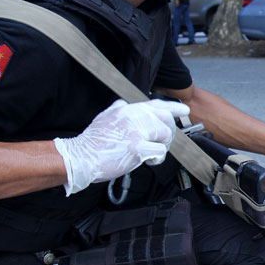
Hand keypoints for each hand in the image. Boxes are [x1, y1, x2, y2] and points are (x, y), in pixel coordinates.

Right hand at [54, 99, 190, 194]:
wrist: (80, 157)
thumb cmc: (93, 142)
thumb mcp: (104, 117)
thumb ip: (117, 109)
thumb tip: (123, 103)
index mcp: (127, 109)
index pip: (155, 104)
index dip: (173, 107)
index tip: (184, 110)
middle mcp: (133, 117)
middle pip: (166, 119)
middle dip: (168, 132)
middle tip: (161, 143)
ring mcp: (136, 132)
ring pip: (165, 135)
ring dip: (162, 147)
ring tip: (151, 154)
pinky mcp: (137, 148)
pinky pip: (160, 151)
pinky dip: (157, 158)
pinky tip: (148, 161)